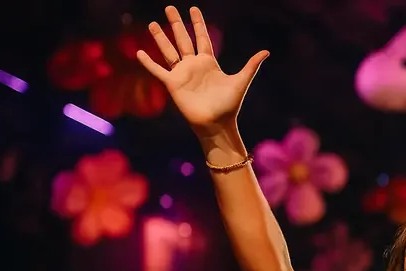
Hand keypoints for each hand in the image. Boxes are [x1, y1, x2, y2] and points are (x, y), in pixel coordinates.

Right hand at [137, 6, 268, 130]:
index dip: (197, 23)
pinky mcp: (173, 84)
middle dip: (176, 23)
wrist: (217, 123)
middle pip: (183, 39)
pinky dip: (148, 63)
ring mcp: (182, 73)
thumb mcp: (241, 81)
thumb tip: (266, 51)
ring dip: (160, 38)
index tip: (193, 9)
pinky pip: (158, 71)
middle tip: (170, 7)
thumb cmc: (229, 105)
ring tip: (152, 24)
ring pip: (168, 51)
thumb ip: (251, 65)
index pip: (201, 37)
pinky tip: (139, 52)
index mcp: (209, 62)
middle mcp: (194, 65)